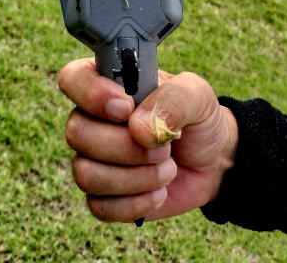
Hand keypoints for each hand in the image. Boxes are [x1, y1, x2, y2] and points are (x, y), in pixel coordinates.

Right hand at [58, 58, 237, 222]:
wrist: (213, 159)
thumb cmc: (197, 117)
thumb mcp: (197, 95)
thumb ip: (173, 99)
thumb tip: (138, 128)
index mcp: (108, 83)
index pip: (73, 78)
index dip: (91, 94)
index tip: (126, 109)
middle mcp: (92, 118)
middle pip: (76, 133)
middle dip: (126, 146)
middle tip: (163, 147)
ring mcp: (94, 157)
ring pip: (85, 173)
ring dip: (134, 177)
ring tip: (168, 170)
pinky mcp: (104, 194)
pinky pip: (98, 206)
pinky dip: (134, 203)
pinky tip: (158, 193)